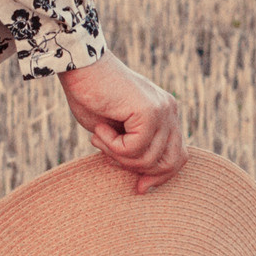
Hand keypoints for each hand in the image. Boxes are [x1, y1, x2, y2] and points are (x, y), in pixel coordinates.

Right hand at [59, 53, 186, 194]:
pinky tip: (101, 128)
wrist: (79, 67)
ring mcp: (163, 110)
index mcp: (165, 114)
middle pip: (170, 162)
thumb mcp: (115, 132)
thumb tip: (145, 183)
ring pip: (148, 159)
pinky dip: (112, 145)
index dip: (160, 176)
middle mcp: (169, 111)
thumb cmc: (90, 97)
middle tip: (109, 155)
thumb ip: (134, 150)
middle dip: (138, 170)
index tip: (140, 188)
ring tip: (99, 136)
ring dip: (117, 155)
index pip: (176, 156)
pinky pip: (134, 149)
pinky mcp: (149, 111)